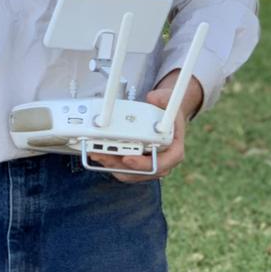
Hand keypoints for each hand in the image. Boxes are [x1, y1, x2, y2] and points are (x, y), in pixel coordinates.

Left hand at [88, 74, 202, 183]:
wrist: (167, 116)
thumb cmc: (168, 111)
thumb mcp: (169, 101)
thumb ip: (162, 99)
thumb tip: (152, 98)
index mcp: (174, 150)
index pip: (161, 163)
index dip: (143, 164)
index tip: (128, 158)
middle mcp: (163, 162)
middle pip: (140, 172)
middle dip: (119, 165)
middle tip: (102, 155)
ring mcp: (150, 165)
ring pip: (130, 173)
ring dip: (111, 165)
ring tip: (96, 153)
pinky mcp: (138, 164)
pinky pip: (124, 169)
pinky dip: (111, 163)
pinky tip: (99, 154)